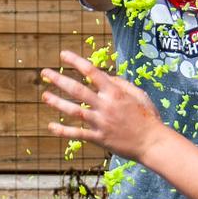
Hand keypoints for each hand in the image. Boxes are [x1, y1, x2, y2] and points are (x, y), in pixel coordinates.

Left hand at [41, 51, 163, 162]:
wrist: (153, 143)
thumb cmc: (148, 117)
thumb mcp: (139, 95)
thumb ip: (121, 84)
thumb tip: (105, 76)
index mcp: (115, 92)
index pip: (92, 72)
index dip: (76, 62)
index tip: (63, 55)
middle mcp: (105, 105)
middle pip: (77, 90)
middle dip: (59, 80)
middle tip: (44, 73)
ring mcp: (101, 123)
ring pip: (74, 111)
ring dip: (57, 102)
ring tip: (45, 95)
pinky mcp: (99, 138)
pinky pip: (78, 134)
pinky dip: (63, 130)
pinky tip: (50, 126)